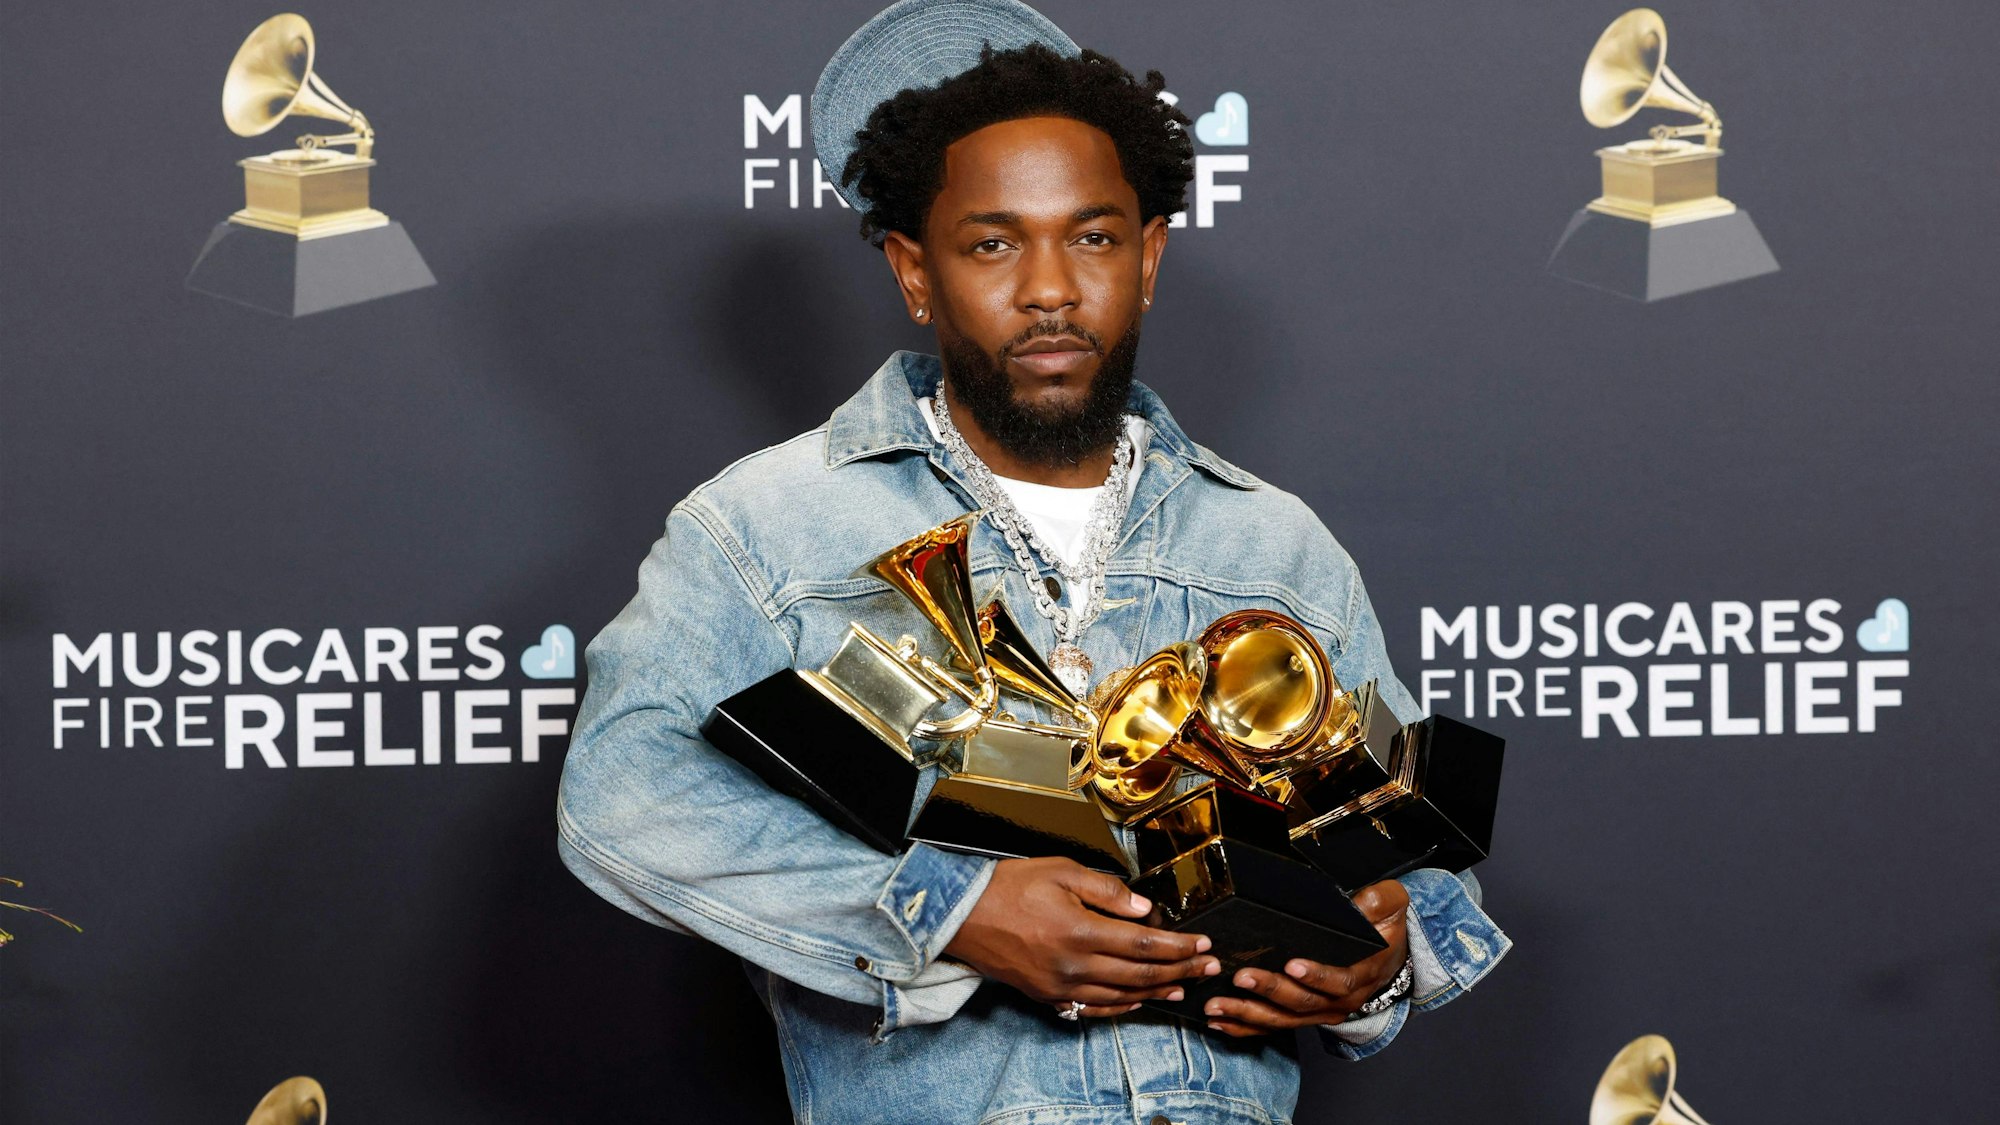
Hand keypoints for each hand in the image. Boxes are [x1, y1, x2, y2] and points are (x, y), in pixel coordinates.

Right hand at [944, 857, 1220, 1016]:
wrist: (962, 916)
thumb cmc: (1010, 887)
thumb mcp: (1062, 872)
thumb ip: (1107, 891)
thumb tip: (1145, 909)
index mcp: (1082, 931)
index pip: (1145, 944)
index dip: (1179, 947)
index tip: (1203, 945)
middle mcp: (1075, 965)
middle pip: (1141, 975)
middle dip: (1181, 971)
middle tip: (1208, 967)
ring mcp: (1061, 986)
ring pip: (1122, 996)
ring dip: (1158, 992)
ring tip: (1183, 987)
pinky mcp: (1048, 997)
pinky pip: (1094, 1009)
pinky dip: (1122, 1007)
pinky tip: (1139, 1001)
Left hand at [1203, 878, 1409, 1036]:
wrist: (1389, 959)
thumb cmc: (1384, 931)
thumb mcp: (1391, 907)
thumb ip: (1379, 901)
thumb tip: (1359, 902)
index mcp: (1360, 975)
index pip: (1338, 981)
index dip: (1316, 976)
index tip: (1292, 965)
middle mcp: (1339, 1001)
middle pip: (1302, 1002)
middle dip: (1270, 991)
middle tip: (1241, 978)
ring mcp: (1320, 1012)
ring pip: (1282, 1019)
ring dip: (1248, 1014)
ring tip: (1217, 1005)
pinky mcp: (1303, 1017)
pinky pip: (1273, 1027)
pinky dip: (1245, 1027)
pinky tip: (1219, 1022)